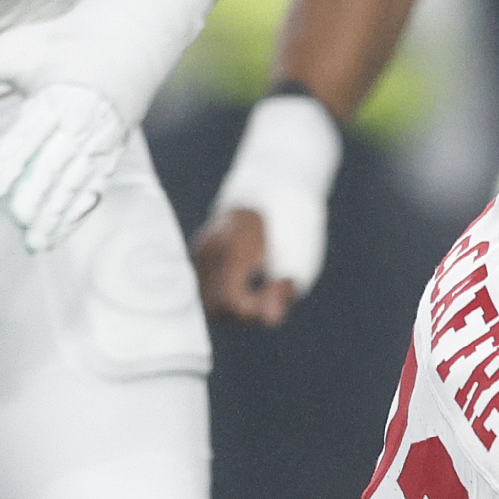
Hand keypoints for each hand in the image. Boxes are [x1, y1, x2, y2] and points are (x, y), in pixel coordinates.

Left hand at [0, 60, 127, 253]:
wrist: (124, 47)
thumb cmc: (64, 47)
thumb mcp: (21, 46)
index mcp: (58, 97)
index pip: (27, 137)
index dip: (7, 165)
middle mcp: (81, 126)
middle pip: (55, 167)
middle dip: (37, 195)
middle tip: (16, 220)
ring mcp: (98, 146)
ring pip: (75, 186)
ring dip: (56, 216)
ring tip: (33, 243)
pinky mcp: (107, 159)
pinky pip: (91, 193)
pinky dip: (74, 217)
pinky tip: (55, 237)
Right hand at [199, 92, 339, 323]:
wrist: (274, 179)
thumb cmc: (293, 218)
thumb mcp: (300, 258)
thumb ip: (281, 293)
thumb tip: (269, 320)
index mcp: (234, 246)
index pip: (230, 302)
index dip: (256, 309)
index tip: (281, 287)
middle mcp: (210, 248)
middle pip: (215, 306)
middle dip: (245, 311)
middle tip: (274, 288)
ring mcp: (200, 250)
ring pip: (207, 299)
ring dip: (234, 305)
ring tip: (262, 284)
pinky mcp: (199, 254)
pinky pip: (204, 287)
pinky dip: (224, 294)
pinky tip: (245, 282)